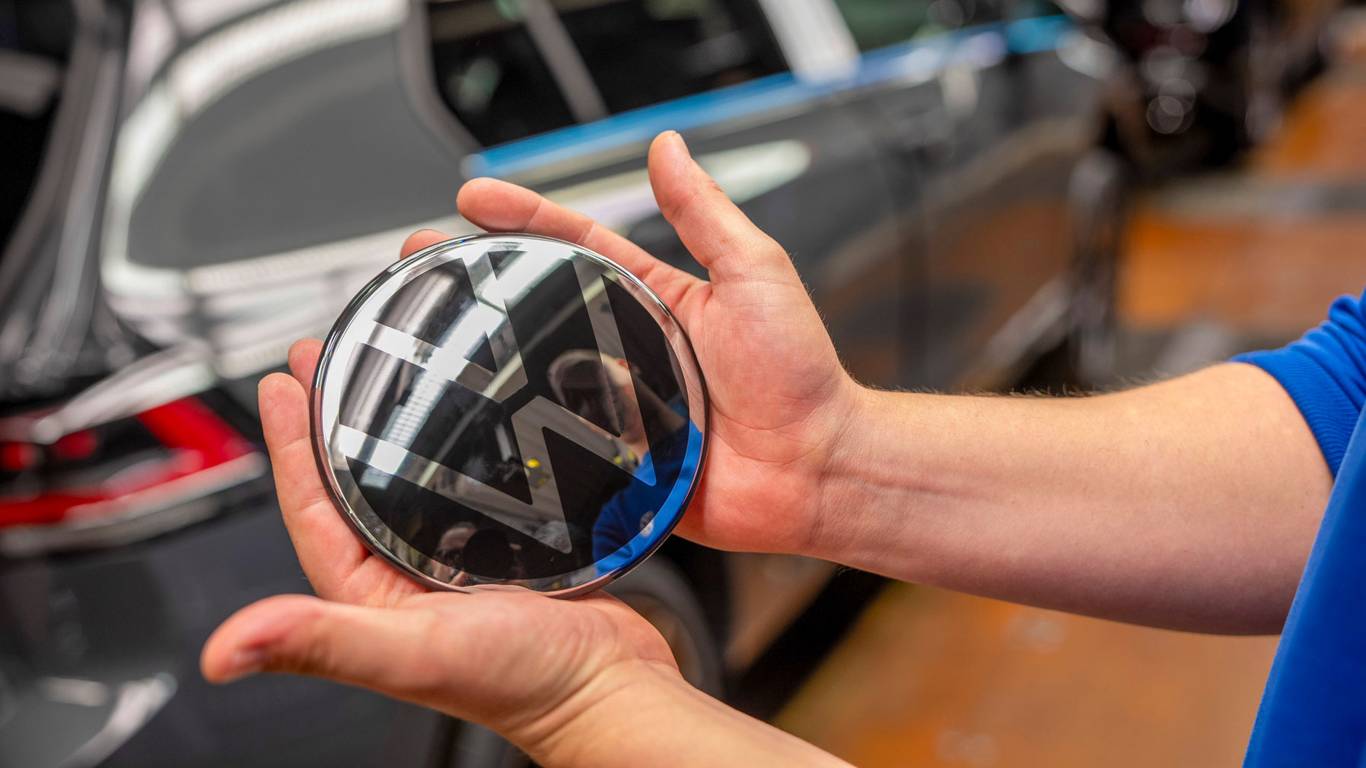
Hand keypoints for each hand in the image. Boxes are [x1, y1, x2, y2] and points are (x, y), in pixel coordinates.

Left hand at [200, 278, 680, 760]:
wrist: (611, 686)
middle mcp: (407, 571)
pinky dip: (463, 446)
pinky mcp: (512, 544)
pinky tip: (473, 415)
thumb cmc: (521, 684)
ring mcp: (460, 556)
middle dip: (334, 416)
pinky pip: (473, 483)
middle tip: (325, 355)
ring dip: (396, 424)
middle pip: (355, 479)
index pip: (311, 505)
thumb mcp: (414, 649)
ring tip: (388, 370)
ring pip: (412, 477)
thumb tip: (223, 651)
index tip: (280, 383)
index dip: (289, 441)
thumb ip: (324, 640)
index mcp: (369, 593)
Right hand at [453, 132, 858, 555]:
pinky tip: (476, 414)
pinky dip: (519, 429)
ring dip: (482, 352)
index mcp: (655, 298)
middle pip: (539, 306)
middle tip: (422, 261)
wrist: (815, 470)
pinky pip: (556, 443)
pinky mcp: (613, 460)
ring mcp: (617, 404)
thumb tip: (670, 147)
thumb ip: (707, 214)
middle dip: (477, 279)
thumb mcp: (755, 274)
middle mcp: (628, 347)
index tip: (473, 197)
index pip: (576, 243)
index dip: (524, 217)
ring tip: (426, 325)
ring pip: (535, 373)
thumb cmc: (800, 376)